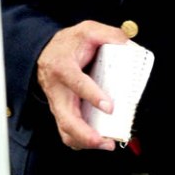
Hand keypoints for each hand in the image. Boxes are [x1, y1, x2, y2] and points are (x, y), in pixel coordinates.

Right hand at [37, 20, 128, 151]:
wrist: (46, 52)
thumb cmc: (68, 43)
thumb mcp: (87, 30)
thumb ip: (107, 34)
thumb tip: (128, 43)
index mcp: (63, 67)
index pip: (76, 83)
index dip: (92, 96)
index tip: (109, 107)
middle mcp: (57, 90)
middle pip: (66, 119)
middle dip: (85, 135)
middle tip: (105, 141)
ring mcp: (58, 104)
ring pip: (65, 131)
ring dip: (85, 142)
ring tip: (106, 144)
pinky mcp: (62, 113)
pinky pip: (68, 133)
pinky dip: (82, 142)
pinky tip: (98, 141)